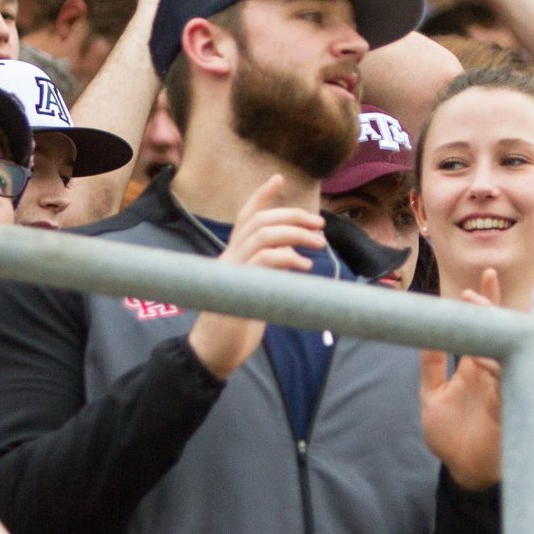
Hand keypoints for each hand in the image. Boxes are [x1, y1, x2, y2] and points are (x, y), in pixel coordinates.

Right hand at [189, 176, 317, 378]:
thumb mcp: (255, 291)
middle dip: (292, 215)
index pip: (245, 218)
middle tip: (319, 224)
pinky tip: (305, 266)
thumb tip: (294, 258)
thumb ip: (269, 272)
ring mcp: (232, 273)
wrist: (213, 355)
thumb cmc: (236, 326)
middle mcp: (229, 259)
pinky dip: (288, 256)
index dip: (261, 196)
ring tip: (320, 243)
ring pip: (262, 235)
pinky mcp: (239, 289)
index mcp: (233, 257)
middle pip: (258, 222)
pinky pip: (264, 260)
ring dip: (296, 233)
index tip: (279, 178)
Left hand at [421, 270, 508, 488]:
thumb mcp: (431, 395)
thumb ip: (431, 366)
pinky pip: (504, 381)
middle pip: (498, 331)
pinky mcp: (505, 405)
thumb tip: (426, 331)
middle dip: (492, 306)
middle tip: (485, 282)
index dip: (482, 304)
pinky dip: (495, 367)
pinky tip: (484, 355)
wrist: (461, 470)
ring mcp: (500, 386)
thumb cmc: (449, 435)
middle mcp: (489, 371)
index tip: (480, 280)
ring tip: (478, 309)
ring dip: (493, 329)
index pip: (481, 329)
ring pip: (504, 349)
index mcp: (473, 367)